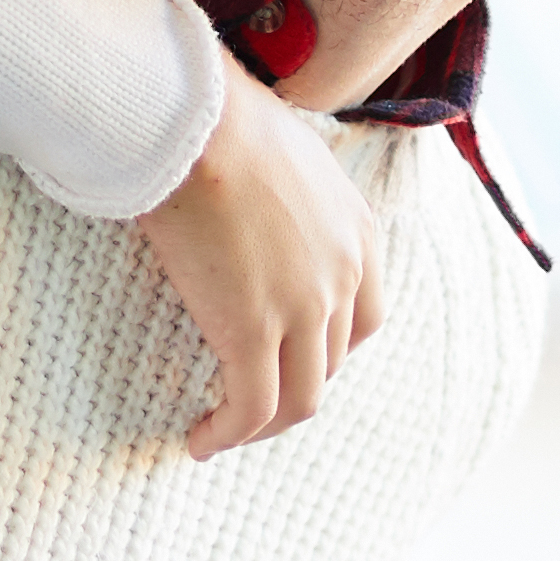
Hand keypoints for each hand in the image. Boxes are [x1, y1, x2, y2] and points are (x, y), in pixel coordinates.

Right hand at [130, 67, 384, 457]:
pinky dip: (229, 433)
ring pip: (299, 397)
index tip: (286, 359)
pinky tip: (201, 440)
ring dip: (262, 425)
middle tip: (243, 397)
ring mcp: (304, 307)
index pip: (364, 320)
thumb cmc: (219, 120)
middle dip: (290, 388)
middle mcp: (345, 276)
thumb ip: (287, 192)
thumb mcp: (285, 154)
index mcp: (358, 233)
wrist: (194, 122)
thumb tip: (248, 193)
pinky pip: (253, 405)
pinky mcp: (253, 329)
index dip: (327, 352)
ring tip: (221, 432)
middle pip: (330, 363)